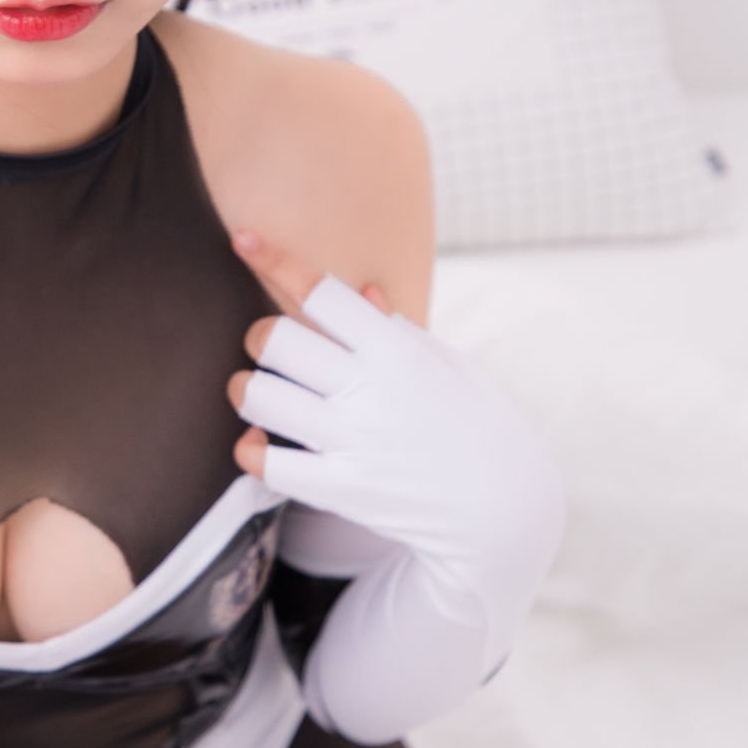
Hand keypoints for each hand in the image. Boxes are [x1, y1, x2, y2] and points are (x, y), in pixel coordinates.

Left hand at [220, 223, 565, 739]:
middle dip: (261, 339)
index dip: (275, 260)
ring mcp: (353, 441)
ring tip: (264, 396)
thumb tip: (364, 291)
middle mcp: (371, 391)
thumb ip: (399, 331)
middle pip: (274, 340)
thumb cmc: (480, 425)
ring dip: (249, 390)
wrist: (505, 509)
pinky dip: (251, 450)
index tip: (242, 238)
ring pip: (257, 397)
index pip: (321, 292)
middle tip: (273, 353)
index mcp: (398, 350)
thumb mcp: (452, 366)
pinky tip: (262, 445)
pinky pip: (264, 462)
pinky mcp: (341, 489)